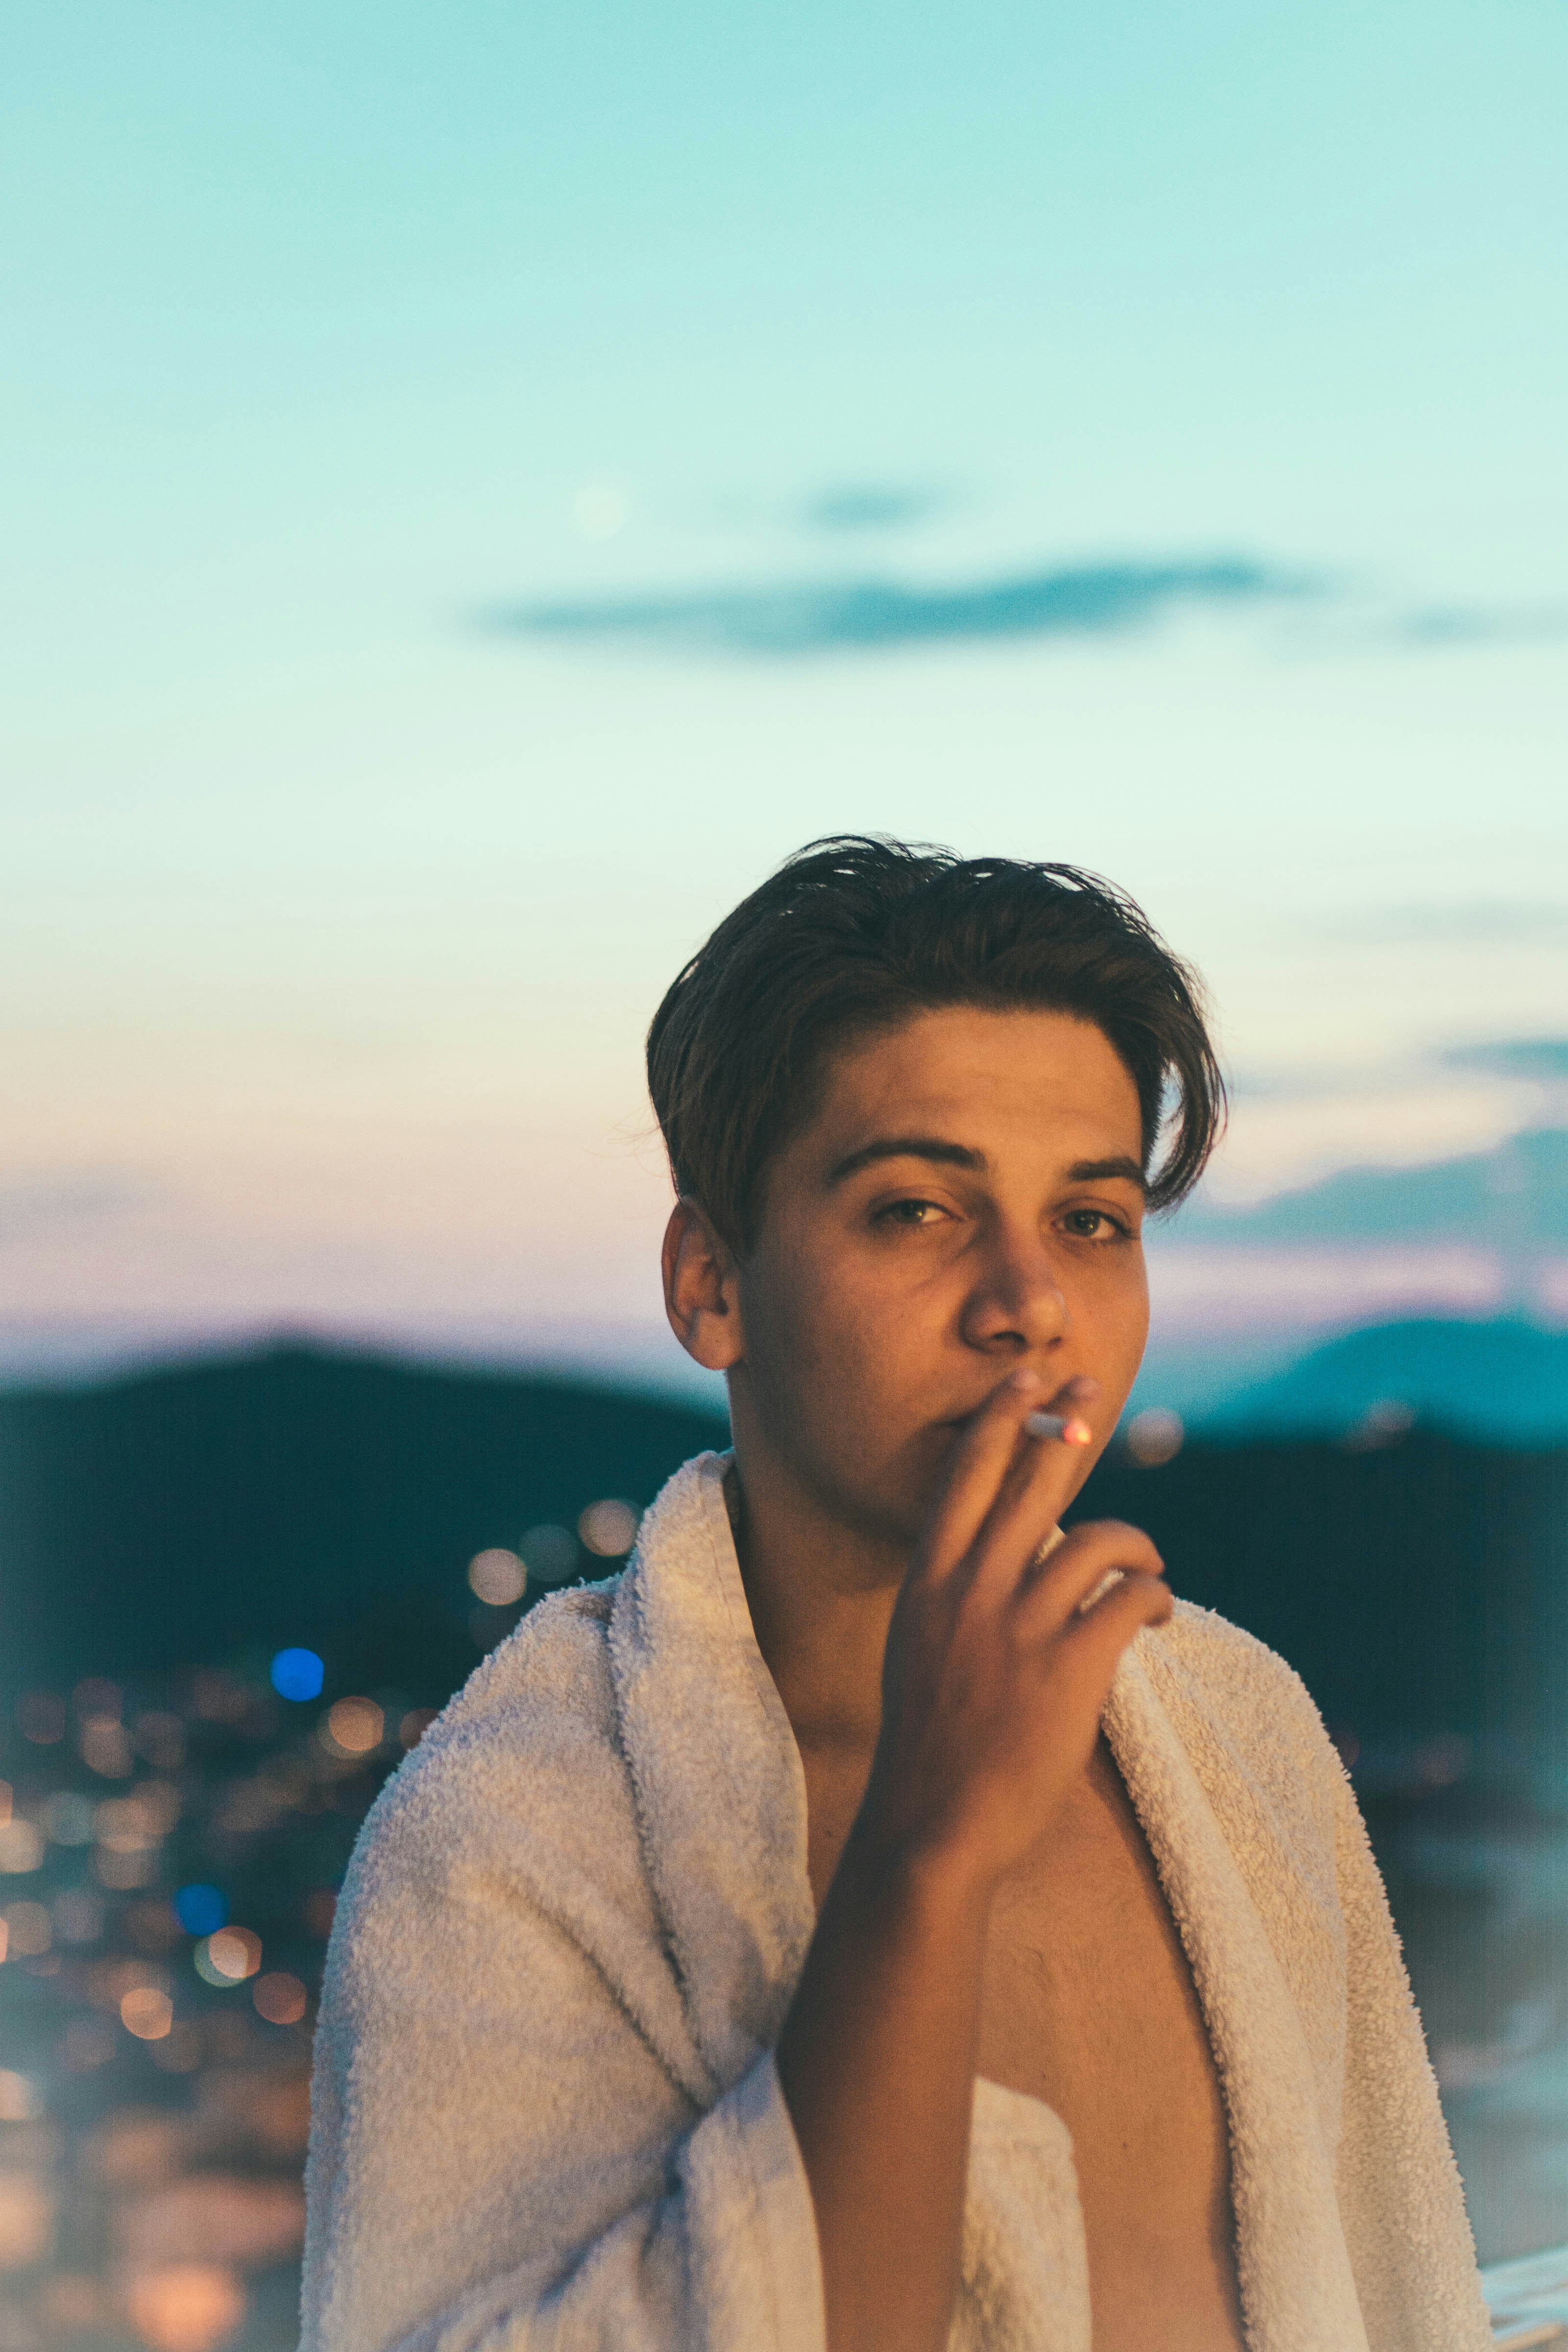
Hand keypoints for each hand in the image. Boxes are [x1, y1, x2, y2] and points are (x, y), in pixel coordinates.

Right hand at [853, 1366, 1171, 1897]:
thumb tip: (1003, 1555)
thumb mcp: (920, 1646)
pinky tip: (1156, 1616)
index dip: (999, 1417)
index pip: (966, 1475)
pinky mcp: (1070, 1667)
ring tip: (1148, 1561)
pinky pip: (1131, 1599)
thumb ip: (956, 1595)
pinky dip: (1153, 1598)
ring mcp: (1020, 1626)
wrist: (933, 1825)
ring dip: (1137, 1542)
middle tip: (1091, 1386)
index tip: (1026, 1379)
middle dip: (1064, 1423)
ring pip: (1100, 1540)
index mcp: (930, 1580)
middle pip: (1029, 1481)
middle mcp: (972, 1589)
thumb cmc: (931, 1742)